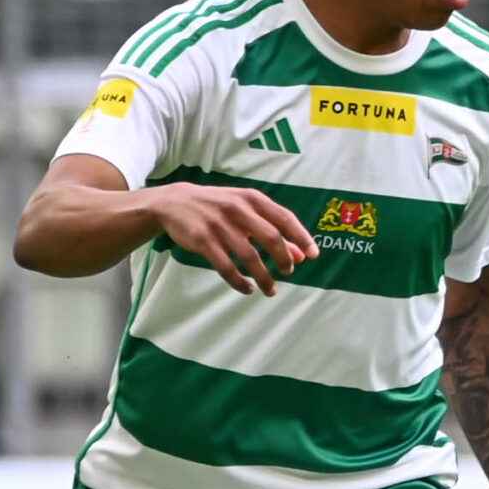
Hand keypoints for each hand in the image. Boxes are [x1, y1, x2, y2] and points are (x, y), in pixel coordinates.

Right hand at [149, 183, 316, 294]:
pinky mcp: (203, 240)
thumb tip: (301, 255)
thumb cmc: (219, 208)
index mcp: (252, 198)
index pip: (284, 218)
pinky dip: (240, 282)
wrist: (174, 202)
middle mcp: (238, 209)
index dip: (301, 237)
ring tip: (271, 290)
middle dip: (283, 259)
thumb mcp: (246, 212)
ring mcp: (219, 225)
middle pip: (271, 238)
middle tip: (288, 272)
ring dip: (264, 277)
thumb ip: (272, 230)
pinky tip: (248, 288)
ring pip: (249, 257)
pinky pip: (226, 267)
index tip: (313, 255)